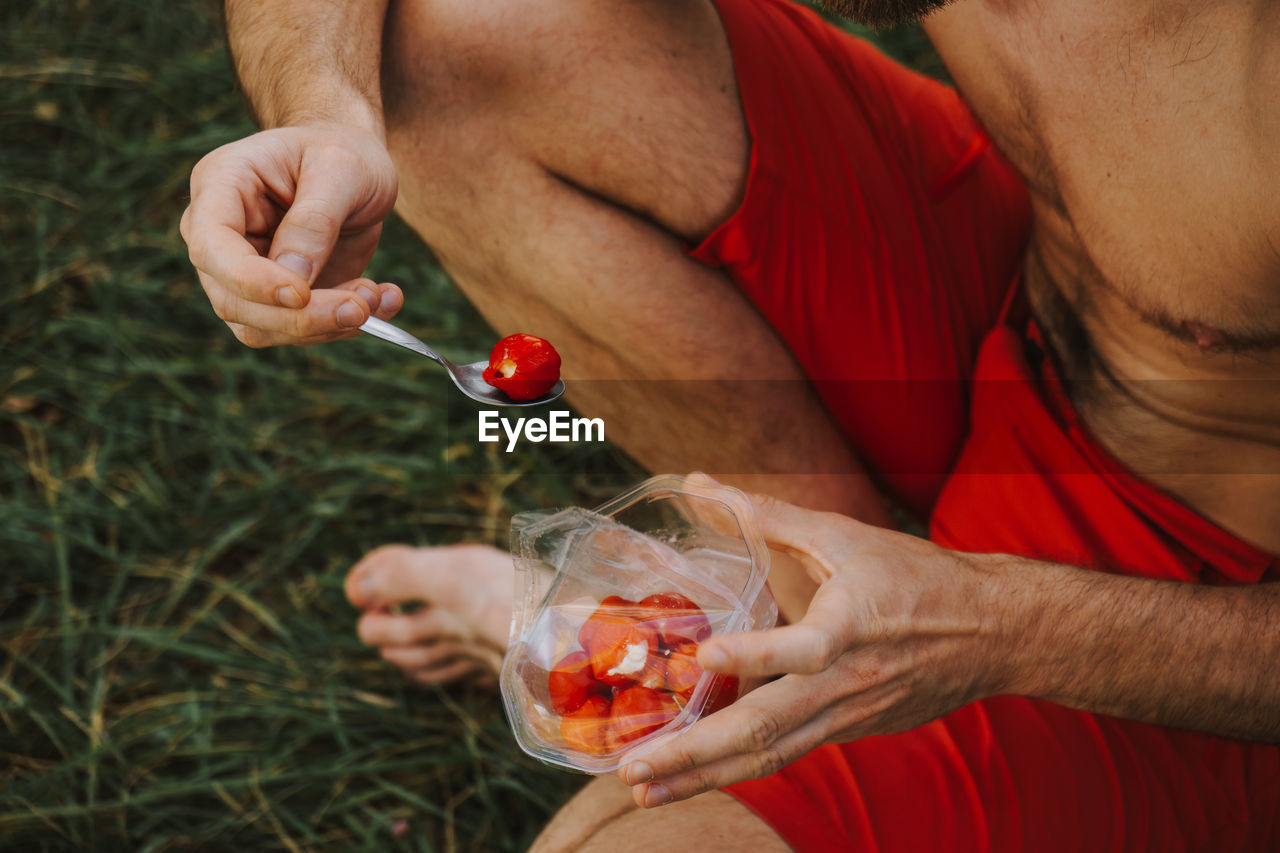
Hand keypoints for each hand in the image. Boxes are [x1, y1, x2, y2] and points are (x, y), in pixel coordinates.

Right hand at [180, 125, 401, 346]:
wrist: (354, 166)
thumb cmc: (342, 152)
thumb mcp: (341, 168)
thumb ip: (315, 220)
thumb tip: (295, 280)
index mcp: (220, 185)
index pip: (211, 247)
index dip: (251, 280)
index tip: (302, 294)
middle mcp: (218, 235)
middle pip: (233, 300)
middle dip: (302, 316)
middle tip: (363, 306)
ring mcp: (242, 272)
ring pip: (262, 327)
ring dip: (325, 325)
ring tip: (379, 298)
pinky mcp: (274, 299)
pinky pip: (294, 330)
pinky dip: (339, 327)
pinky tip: (383, 302)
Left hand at [617, 484, 1002, 806]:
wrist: (994, 634)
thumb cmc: (917, 578)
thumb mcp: (846, 536)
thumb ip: (770, 515)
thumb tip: (700, 483)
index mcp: (851, 626)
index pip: (803, 648)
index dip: (755, 655)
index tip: (706, 655)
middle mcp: (846, 683)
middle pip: (766, 729)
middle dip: (694, 754)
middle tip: (632, 771)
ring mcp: (848, 717)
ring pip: (770, 756)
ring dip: (704, 777)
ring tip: (643, 791)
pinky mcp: (850, 732)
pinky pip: (786, 754)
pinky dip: (737, 769)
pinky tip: (692, 777)